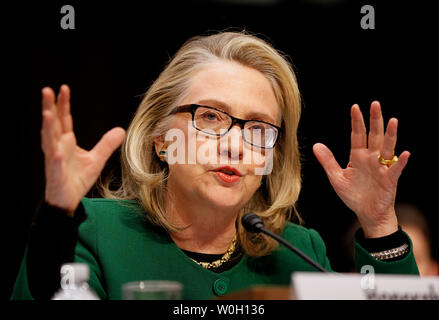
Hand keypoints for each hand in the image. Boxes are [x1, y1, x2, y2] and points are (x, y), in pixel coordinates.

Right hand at [41, 85, 125, 215]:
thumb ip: (106, 144)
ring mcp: (54, 160)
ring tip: (47, 113)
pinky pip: (55, 166)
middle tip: (47, 90)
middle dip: (49, 108)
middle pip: (52, 124)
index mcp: (66, 142)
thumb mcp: (97, 159)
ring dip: (47, 128)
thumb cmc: (77, 178)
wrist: (68, 200)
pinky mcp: (56, 175)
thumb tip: (121, 130)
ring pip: (48, 141)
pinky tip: (56, 153)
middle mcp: (57, 147)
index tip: (63, 88)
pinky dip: (55, 159)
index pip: (64, 119)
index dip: (63, 104)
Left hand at [313, 101, 409, 237]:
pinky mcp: (390, 180)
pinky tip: (405, 153)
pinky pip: (396, 169)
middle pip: (374, 136)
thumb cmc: (353, 195)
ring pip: (387, 148)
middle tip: (375, 104)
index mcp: (358, 157)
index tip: (355, 107)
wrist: (367, 213)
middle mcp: (371, 159)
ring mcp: (382, 168)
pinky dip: (401, 162)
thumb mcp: (336, 177)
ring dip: (390, 135)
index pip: (358, 135)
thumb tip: (316, 145)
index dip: (357, 122)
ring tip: (393, 121)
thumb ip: (328, 161)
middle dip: (374, 120)